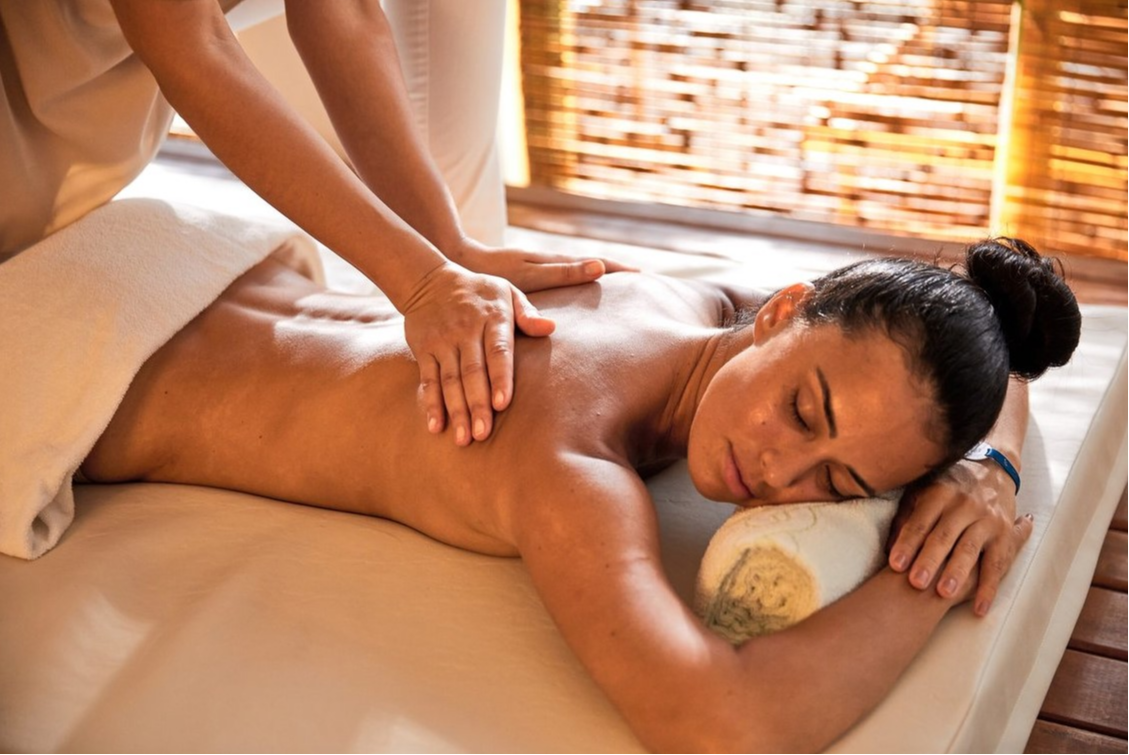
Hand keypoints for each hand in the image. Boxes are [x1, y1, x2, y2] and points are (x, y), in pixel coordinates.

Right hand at [401, 262, 553, 444]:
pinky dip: (431, 403)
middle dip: (477, 405)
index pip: (498, 351)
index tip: (503, 404)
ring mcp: (443, 342)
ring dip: (456, 410)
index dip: (500, 378)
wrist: (429, 279)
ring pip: (450, 380)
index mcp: (492, 318)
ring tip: (463, 439)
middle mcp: (466, 331)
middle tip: (483, 435)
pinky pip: (427, 379)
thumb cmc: (479, 292)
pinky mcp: (424, 349)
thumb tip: (550, 328)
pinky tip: (435, 426)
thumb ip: (528, 313)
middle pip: (472, 372)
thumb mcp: (507, 292)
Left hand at [451, 238, 637, 292]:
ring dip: (599, 277)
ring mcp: (540, 268)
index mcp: (555, 263)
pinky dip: (579, 281)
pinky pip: (562, 277)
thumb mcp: (530, 275)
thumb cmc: (492, 272)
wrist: (458, 259)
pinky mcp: (529, 274)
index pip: (596, 264)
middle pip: (591, 266)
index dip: (620, 271)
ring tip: (619, 290)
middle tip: (644, 284)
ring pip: (578, 271)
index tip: (645, 277)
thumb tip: (599, 267)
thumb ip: (562, 273)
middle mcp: (550, 263)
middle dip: (617, 273)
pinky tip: (579, 293)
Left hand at [886, 459, 1033, 615]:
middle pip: (943, 536)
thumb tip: (888, 548)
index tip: (894, 564)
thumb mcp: (922, 491)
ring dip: (957, 573)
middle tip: (916, 583)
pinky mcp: (1004, 534)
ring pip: (970, 549)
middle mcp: (963, 506)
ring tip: (944, 593)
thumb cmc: (946, 485)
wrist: (992, 467)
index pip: (920, 522)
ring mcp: (986, 520)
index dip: (907, 543)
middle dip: (929, 561)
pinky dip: (989, 587)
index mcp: (939, 494)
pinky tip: (979, 607)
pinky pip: (997, 563)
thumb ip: (906, 517)